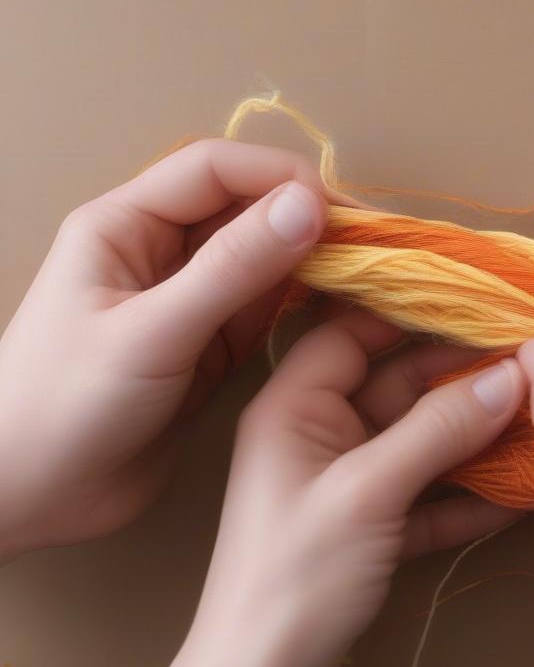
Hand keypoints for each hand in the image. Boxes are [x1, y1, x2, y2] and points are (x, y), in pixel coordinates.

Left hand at [0, 139, 330, 559]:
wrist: (32, 495)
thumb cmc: (67, 403)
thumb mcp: (152, 331)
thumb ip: (232, 268)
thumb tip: (309, 207)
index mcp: (125, 225)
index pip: (213, 170)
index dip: (278, 177)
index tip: (338, 211)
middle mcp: (161, 252)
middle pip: (245, 209)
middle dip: (304, 219)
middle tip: (367, 246)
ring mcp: (190, 299)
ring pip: (263, 259)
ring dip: (311, 262)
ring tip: (366, 275)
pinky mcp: (211, 344)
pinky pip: (266, 307)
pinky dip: (304, 304)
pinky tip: (340, 308)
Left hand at [56, 316, 526, 666]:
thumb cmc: (295, 574)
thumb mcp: (368, 491)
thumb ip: (438, 429)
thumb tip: (512, 376)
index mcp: (295, 404)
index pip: (351, 330)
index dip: (407, 309)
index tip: (473, 295)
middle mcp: (319, 432)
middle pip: (396, 384)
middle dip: (459, 374)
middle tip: (529, 359)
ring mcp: (345, 481)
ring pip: (418, 439)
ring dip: (472, 432)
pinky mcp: (368, 526)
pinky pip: (425, 492)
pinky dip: (465, 491)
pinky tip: (516, 489)